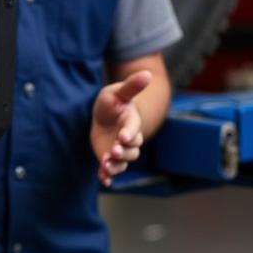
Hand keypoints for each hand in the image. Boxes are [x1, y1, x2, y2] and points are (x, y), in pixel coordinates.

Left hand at [90, 70, 150, 186]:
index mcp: (131, 122)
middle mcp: (128, 139)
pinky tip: (103, 180)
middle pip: (131, 150)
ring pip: (122, 162)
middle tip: (114, 151)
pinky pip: (110, 169)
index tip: (124, 136)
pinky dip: (107, 175)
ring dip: (115, 165)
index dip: (129, 133)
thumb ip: (132, 86)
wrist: (105, 114)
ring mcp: (119, 149)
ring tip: (106, 165)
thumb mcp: (118, 91)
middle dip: (123, 152)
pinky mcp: (109, 157)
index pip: (133, 129)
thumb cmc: (113, 101)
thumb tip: (148, 73)